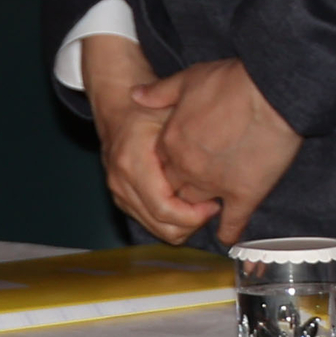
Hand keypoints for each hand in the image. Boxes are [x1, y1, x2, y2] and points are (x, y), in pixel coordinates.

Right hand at [83, 34, 212, 242]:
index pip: (164, 208)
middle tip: (212, 207)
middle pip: (162, 226)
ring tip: (202, 205)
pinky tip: (188, 203)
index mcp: (134, 163)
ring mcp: (119, 192)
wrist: (117, 108)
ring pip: (156, 228)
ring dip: (183, 224)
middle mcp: (122, 182)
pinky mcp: (122, 197)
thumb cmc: (147, 109)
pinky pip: (149, 221)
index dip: (194, 215)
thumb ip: (190, 137)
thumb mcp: (172, 114)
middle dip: (192, 224)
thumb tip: (218, 161)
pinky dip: (171, 220)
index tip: (215, 204)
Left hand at [136, 57, 302, 243]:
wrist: (272, 92)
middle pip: (174, 190)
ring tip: (209, 211)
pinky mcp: (244, 193)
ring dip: (201, 211)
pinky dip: (230, 231)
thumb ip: (161, 91)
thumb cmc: (233, 82)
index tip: (180, 166)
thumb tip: (135, 95)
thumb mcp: (190, 79)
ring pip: (197, 208)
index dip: (169, 168)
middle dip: (180, 193)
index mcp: (170, 142)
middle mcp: (186, 168)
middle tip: (194, 191)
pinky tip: (230, 237)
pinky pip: (233, 220)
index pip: (160, 166)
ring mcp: (213, 183)